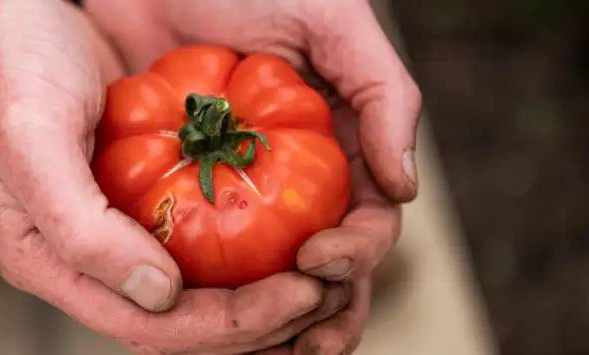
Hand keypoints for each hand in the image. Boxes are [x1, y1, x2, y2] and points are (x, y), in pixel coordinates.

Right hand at [0, 0, 348, 352]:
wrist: (1, 9)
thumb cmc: (5, 66)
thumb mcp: (30, 141)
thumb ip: (82, 228)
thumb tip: (158, 296)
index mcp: (46, 259)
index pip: (145, 325)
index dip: (226, 325)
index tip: (297, 296)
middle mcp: (82, 255)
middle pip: (177, 320)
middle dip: (255, 318)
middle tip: (325, 290)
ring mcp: (110, 224)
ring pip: (191, 289)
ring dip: (256, 293)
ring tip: (320, 276)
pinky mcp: (135, 191)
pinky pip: (194, 236)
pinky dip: (243, 248)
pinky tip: (287, 236)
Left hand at [86, 0, 419, 352]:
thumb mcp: (329, 20)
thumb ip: (382, 93)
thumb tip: (405, 187)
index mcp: (340, 151)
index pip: (364, 224)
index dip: (355, 254)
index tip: (319, 258)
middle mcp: (295, 185)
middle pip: (324, 271)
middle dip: (325, 315)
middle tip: (309, 344)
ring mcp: (240, 198)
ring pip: (267, 282)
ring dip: (273, 327)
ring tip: (261, 350)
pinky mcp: (182, 202)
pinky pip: (199, 263)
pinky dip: (206, 299)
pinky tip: (195, 318)